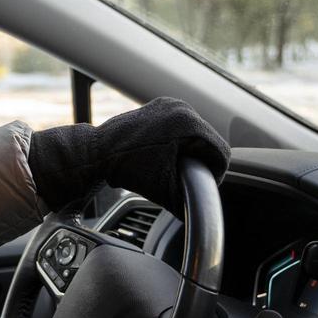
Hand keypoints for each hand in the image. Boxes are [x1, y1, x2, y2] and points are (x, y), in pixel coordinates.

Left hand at [27, 97, 229, 212]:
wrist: (97, 153)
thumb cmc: (128, 170)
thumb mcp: (166, 190)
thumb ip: (191, 200)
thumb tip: (204, 213)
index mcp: (189, 124)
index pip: (220, 152)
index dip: (217, 173)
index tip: (206, 185)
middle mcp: (182, 108)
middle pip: (210, 141)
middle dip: (203, 161)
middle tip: (190, 178)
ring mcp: (170, 104)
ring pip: (197, 132)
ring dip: (192, 150)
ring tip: (178, 166)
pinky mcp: (160, 106)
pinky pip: (181, 125)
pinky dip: (179, 140)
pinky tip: (169, 154)